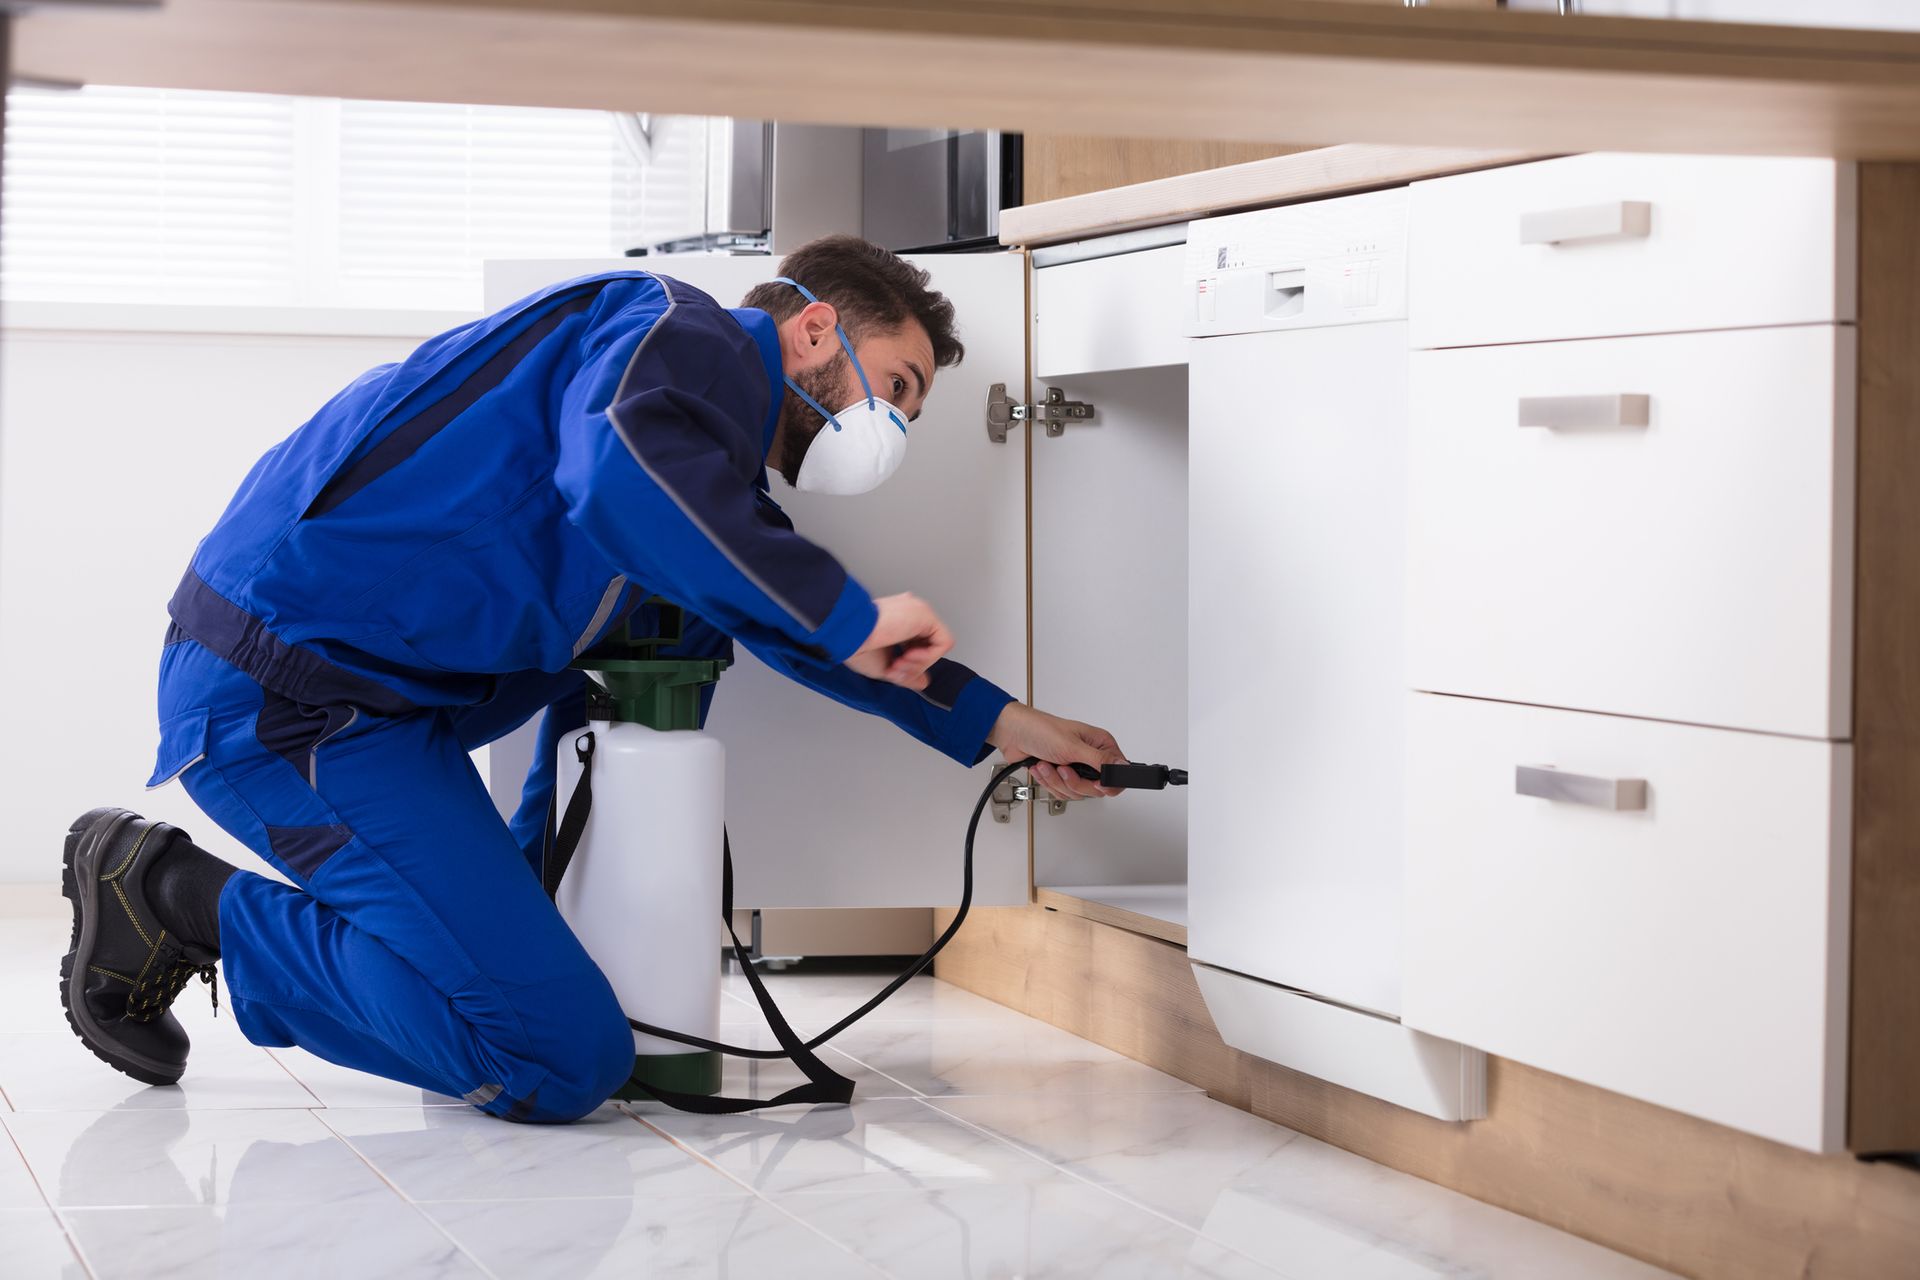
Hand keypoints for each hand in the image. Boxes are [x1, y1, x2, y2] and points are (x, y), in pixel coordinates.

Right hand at [843, 592, 953, 690]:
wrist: (847, 633)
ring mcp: (918, 611)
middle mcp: (910, 613)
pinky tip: (908, 656)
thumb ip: (907, 673)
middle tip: (894, 668)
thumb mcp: (885, 666)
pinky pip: (943, 642)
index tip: (891, 669)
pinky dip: (928, 657)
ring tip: (898, 663)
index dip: (909, 665)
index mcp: (898, 621)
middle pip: (928, 647)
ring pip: (937, 645)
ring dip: (919, 664)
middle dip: (914, 666)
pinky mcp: (925, 614)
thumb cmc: (855, 646)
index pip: (917, 646)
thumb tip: (923, 683)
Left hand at [986, 704, 1127, 799]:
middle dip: (1073, 782)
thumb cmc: (1041, 730)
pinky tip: (1042, 768)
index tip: (1094, 783)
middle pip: (1094, 788)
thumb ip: (1100, 760)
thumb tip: (1122, 767)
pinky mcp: (1060, 775)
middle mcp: (1090, 757)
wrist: (1013, 734)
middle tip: (1063, 768)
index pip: (1117, 773)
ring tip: (1048, 765)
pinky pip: (1061, 791)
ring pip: (1076, 792)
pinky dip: (1048, 782)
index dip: (1106, 784)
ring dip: (1056, 781)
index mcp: (1100, 745)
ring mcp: (1074, 767)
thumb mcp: (1073, 746)